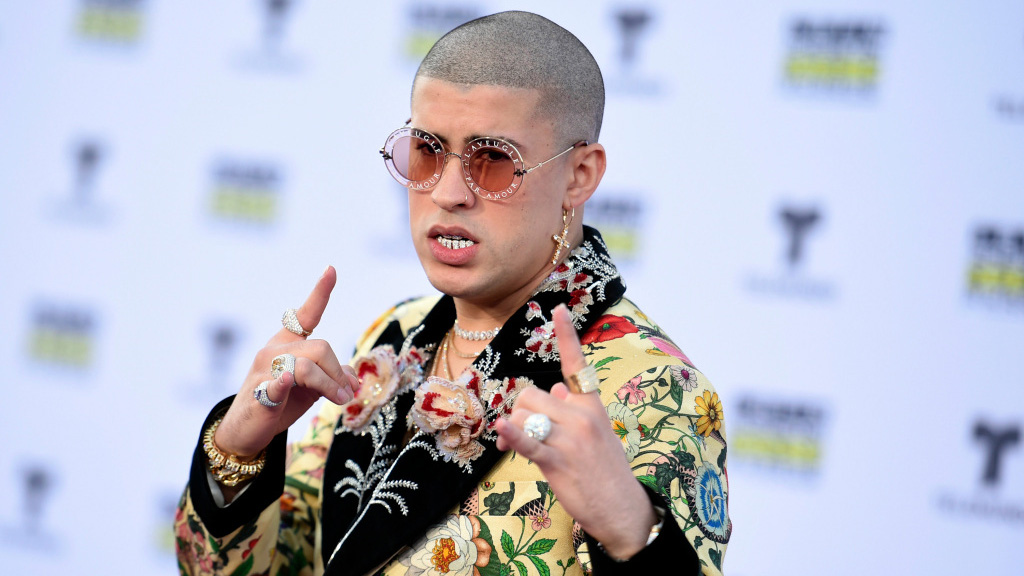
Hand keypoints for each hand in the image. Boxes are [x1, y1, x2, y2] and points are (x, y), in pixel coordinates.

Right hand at [214, 266, 358, 459]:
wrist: (246, 430)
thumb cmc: (281, 401)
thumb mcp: (312, 386)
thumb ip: (332, 375)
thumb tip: (352, 378)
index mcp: (287, 343)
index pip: (305, 315)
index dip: (320, 293)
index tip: (331, 269)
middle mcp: (274, 350)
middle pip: (320, 348)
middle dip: (338, 371)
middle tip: (347, 393)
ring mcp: (265, 371)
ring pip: (308, 366)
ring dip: (330, 385)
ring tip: (341, 400)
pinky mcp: (260, 395)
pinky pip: (276, 383)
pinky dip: (285, 382)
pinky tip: (288, 380)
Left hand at [494, 304, 656, 559]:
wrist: (622, 508)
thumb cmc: (604, 468)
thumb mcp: (595, 430)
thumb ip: (573, 406)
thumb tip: (555, 387)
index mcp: (592, 404)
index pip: (577, 364)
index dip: (567, 335)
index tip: (558, 309)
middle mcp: (582, 415)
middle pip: (530, 396)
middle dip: (522, 413)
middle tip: (529, 435)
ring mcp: (571, 439)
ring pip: (522, 417)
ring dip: (515, 431)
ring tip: (530, 449)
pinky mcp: (558, 462)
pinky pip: (529, 443)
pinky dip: (513, 437)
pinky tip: (502, 431)